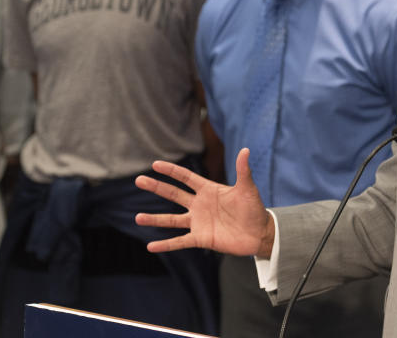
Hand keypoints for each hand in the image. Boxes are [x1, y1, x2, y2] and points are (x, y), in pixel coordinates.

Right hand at [135, 148, 275, 257]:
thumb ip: (243, 170)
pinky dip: (166, 244)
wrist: (259, 233)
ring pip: (171, 219)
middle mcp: (199, 205)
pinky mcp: (201, 238)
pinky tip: (151, 246)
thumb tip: (246, 149)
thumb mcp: (247, 188)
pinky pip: (180, 241)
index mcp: (208, 190)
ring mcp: (198, 222)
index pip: (185, 178)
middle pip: (173, 194)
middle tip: (138, 180)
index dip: (171, 171)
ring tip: (137, 218)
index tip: (155, 164)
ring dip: (154, 219)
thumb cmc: (253, 209)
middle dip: (156, 187)